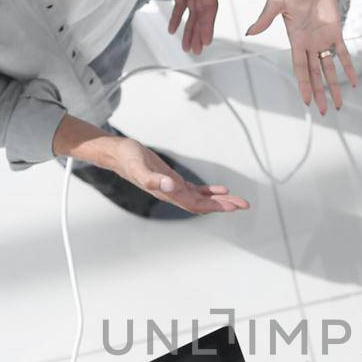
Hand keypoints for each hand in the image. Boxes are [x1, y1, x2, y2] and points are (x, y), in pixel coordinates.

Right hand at [104, 133, 249, 214]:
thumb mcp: (139, 166)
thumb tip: (171, 185)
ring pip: (201, 198)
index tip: (232, 206)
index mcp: (167, 193)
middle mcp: (172, 194)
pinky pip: (195, 190)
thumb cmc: (126, 158)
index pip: (196, 204)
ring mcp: (173, 188)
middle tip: (244, 204)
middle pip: (203, 204)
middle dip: (224, 205)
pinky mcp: (173, 181)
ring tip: (237, 201)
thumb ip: (152, 179)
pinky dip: (208, 191)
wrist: (117, 154)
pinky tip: (220, 191)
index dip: (215, 206)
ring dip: (219, 200)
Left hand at [152, 0, 217, 54]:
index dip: (209, 23)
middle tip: (196, 50)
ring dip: (190, 29)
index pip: (210, 6)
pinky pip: (180, 4)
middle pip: (202, 14)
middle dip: (200, 33)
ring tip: (187, 47)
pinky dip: (177, 17)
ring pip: (192, 13)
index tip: (206, 39)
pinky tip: (173, 29)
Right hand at [247, 0, 355, 114]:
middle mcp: (309, 44)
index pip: (300, 69)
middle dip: (319, 92)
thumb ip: (265, 18)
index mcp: (295, 40)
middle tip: (323, 111)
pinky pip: (343, 53)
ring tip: (338, 104)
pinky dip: (349, 67)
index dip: (304, 85)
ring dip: (333, 86)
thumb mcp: (275, 2)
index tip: (307, 101)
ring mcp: (323, 39)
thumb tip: (251, 31)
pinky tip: (354, 81)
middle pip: (315, 74)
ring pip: (329, 68)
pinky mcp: (336, 31)